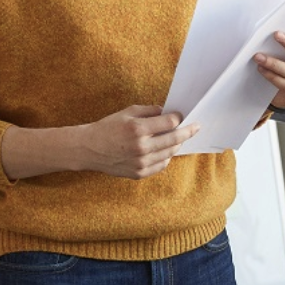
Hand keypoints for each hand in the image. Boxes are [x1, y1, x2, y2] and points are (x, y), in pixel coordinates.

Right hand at [75, 105, 195, 178]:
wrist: (88, 149)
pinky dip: (166, 157)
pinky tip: (166, 150)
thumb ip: (150, 111)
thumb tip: (169, 112)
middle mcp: (141, 147)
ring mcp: (140, 163)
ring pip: (170, 153)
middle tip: (196, 127)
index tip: (183, 115)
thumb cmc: (108, 127)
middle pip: (174, 139)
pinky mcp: (139, 173)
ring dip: (177, 144)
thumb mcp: (127, 112)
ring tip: (179, 138)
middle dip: (187, 131)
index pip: (169, 123)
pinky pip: (161, 165)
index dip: (179, 118)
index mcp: (137, 129)